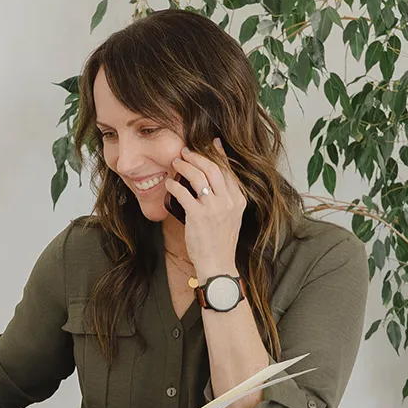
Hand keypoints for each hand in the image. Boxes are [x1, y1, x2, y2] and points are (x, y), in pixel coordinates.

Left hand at [165, 138, 246, 274]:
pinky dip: (174, 185)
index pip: (228, 170)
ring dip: (185, 166)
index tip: (212, 143)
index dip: (219, 154)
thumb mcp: (231, 218)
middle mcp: (229, 201)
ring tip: (176, 163)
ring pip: (199, 176)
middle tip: (185, 152)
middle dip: (197, 156)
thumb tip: (213, 183)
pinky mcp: (198, 216)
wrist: (218, 264)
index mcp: (238, 200)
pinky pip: (183, 192)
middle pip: (213, 168)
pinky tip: (169, 183)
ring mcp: (214, 208)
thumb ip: (226, 200)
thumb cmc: (220, 243)